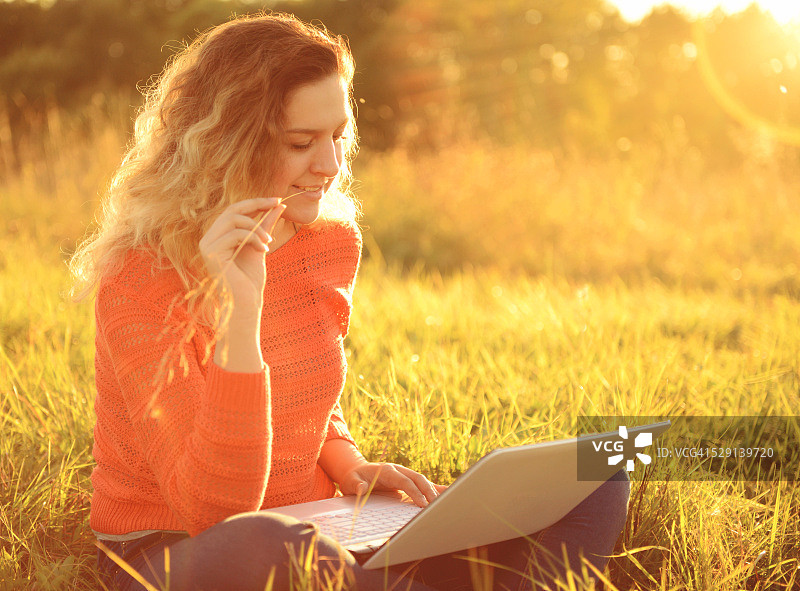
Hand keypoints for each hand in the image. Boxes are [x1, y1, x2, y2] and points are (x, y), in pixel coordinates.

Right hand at [199, 198, 284, 312]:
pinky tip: (264, 250)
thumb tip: (279, 206)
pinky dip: (254, 239)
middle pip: (232, 210)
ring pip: (234, 219)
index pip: (234, 210)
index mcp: (218, 237)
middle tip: (278, 205)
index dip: (255, 202)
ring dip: (257, 228)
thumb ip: (266, 226)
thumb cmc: (251, 280)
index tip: (277, 200)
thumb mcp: (261, 246)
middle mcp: (208, 239)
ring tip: (269, 243)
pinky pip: (235, 234)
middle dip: (257, 205)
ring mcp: (207, 246)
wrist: (246, 303)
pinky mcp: (211, 253)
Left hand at [338, 462, 446, 507]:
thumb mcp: (349, 482)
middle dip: (428, 491)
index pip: (404, 480)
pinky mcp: (406, 480)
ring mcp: (404, 473)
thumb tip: (362, 487)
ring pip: (422, 480)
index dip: (414, 491)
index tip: (422, 504)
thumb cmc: (354, 479)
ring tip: (445, 502)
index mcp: (386, 470)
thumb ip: (356, 484)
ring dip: (433, 490)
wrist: (356, 471)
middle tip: (436, 506)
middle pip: (417, 478)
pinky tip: (447, 493)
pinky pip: (422, 484)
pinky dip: (434, 488)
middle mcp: (398, 470)